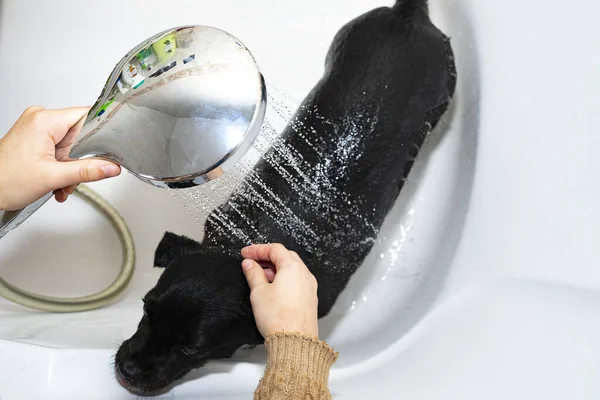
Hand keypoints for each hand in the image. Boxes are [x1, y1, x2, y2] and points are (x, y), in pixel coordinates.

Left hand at [0, 106, 120, 210]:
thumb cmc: (5, 180)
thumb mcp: (54, 177)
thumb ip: (88, 171)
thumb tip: (111, 167)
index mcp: (44, 120)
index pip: (86, 115)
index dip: (100, 132)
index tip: (108, 148)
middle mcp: (40, 119)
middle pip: (79, 135)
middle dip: (80, 160)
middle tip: (73, 178)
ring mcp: (36, 129)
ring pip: (70, 146)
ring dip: (70, 168)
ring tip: (60, 184)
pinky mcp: (34, 138)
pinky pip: (59, 149)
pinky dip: (61, 166)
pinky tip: (56, 180)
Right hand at [241, 243, 318, 337]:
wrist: (295, 342)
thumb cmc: (278, 317)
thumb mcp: (259, 292)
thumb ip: (253, 274)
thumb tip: (249, 264)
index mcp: (292, 268)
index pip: (275, 249)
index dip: (258, 249)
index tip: (245, 253)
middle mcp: (305, 274)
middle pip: (286, 256)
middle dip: (268, 257)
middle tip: (252, 261)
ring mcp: (310, 286)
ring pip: (292, 269)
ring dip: (276, 268)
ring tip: (260, 276)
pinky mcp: (310, 298)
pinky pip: (297, 281)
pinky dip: (285, 279)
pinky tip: (273, 288)